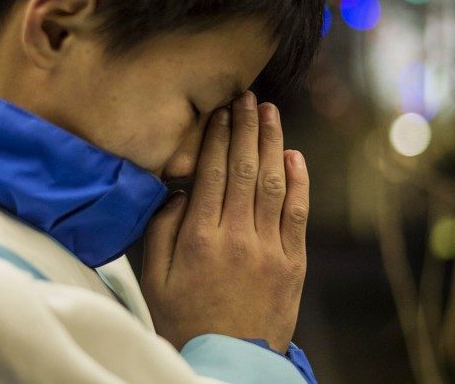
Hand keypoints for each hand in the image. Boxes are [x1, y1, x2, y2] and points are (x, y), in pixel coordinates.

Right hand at [141, 91, 309, 352]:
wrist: (227, 362)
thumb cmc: (186, 320)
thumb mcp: (155, 279)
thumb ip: (163, 230)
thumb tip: (180, 191)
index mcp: (199, 238)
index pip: (212, 172)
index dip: (219, 135)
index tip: (222, 109)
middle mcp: (237, 237)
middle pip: (244, 168)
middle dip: (246, 127)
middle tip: (248, 97)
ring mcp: (270, 249)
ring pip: (273, 183)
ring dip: (272, 143)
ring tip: (270, 113)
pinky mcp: (294, 263)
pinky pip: (298, 213)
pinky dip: (298, 182)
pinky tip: (294, 156)